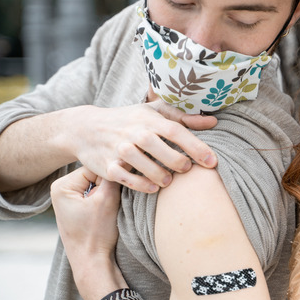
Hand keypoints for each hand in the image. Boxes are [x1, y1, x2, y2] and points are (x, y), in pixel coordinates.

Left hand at [51, 167, 121, 260]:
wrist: (91, 263)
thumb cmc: (96, 234)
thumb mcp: (107, 199)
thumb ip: (115, 175)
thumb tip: (124, 157)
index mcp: (61, 185)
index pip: (95, 167)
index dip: (112, 176)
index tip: (121, 187)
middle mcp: (61, 189)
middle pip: (95, 175)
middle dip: (110, 184)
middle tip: (115, 201)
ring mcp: (68, 199)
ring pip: (98, 185)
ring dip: (109, 192)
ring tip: (111, 208)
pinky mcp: (77, 208)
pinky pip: (96, 194)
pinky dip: (105, 200)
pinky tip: (108, 212)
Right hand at [66, 98, 217, 192]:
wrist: (86, 128)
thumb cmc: (128, 119)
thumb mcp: (154, 112)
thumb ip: (183, 118)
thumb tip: (213, 122)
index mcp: (148, 119)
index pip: (176, 131)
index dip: (196, 146)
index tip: (212, 161)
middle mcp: (134, 133)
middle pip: (161, 148)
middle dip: (178, 162)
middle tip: (188, 169)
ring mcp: (119, 150)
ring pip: (144, 165)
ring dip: (161, 176)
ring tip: (169, 180)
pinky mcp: (107, 166)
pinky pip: (127, 179)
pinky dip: (142, 185)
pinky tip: (153, 187)